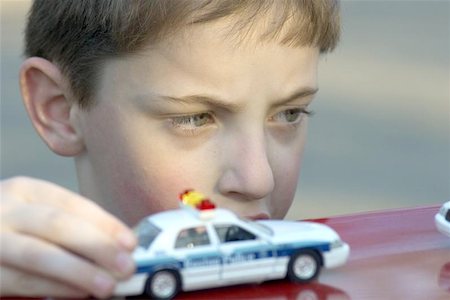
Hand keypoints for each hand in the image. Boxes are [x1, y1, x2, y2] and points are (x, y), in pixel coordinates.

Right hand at [0, 177, 136, 297]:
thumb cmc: (10, 228)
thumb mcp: (33, 215)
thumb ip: (68, 227)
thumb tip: (116, 246)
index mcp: (25, 190)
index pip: (71, 203)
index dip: (104, 223)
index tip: (130, 241)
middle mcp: (5, 209)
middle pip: (58, 225)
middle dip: (97, 246)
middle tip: (127, 265)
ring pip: (39, 254)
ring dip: (79, 272)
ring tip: (108, 286)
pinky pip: (22, 280)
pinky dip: (53, 288)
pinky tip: (78, 293)